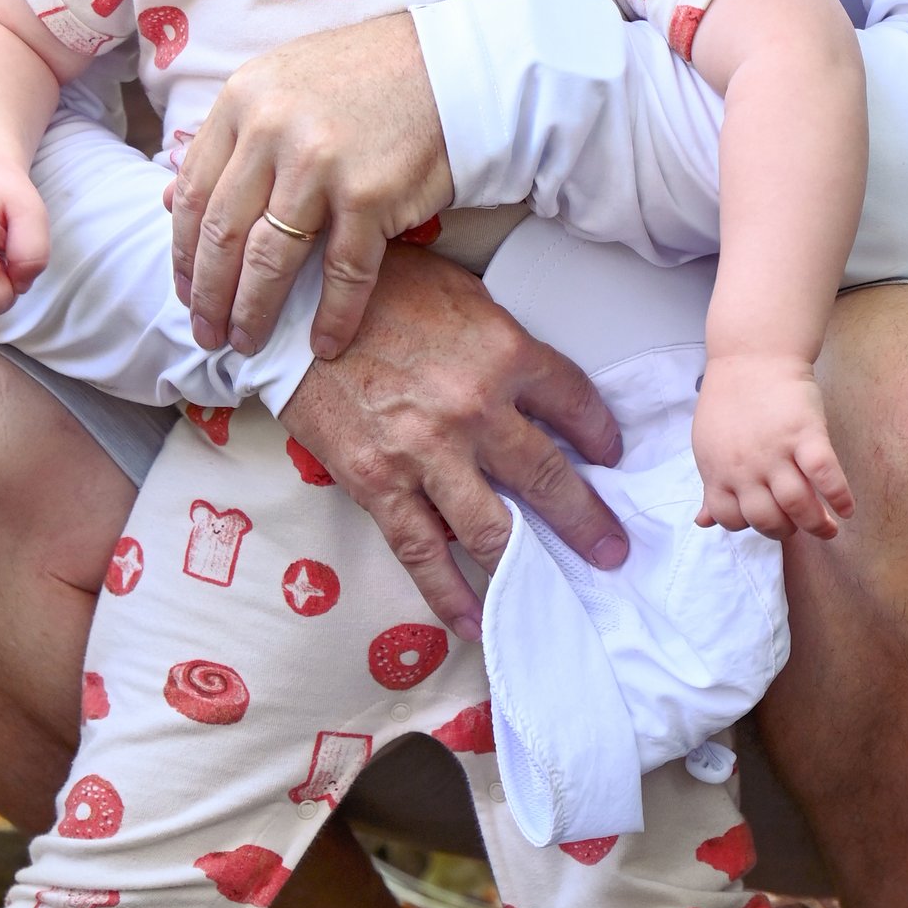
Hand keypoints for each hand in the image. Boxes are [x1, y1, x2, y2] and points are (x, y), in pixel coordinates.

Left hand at [173, 10, 453, 362]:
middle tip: (207, 334)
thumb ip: (228, 140)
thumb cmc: (365, 78)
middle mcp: (272, 130)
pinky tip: (323, 343)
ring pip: (269, 260)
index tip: (185, 291)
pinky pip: (342, 272)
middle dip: (210, 295)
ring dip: (254, 312)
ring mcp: (320, 163)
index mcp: (242, 100)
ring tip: (248, 343)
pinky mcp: (370, 194)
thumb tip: (168, 198)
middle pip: (223, 233)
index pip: (194, 193)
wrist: (453, 67)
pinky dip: (332, 316)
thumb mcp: (280, 86)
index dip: (184, 252)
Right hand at [280, 246, 624, 636]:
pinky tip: (477, 620)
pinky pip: (423, 553)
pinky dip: (452, 594)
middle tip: (613, 550)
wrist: (294, 301)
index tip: (611, 456)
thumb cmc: (378, 287)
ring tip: (560, 591)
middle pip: (549, 477)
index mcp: (504, 352)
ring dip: (533, 567)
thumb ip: (499, 340)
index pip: (574, 402)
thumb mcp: (461, 293)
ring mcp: (426, 452)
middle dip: (588, 521)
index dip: (600, 434)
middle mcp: (475, 408)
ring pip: (494, 529)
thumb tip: (529, 381)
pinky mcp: (378, 483)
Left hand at [693, 351, 855, 543]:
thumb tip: (704, 522)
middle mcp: (745, 467)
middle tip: (800, 527)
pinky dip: (839, 497)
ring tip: (828, 528)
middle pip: (767, 519)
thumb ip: (712, 486)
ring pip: (797, 505)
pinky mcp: (806, 433)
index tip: (768, 521)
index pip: (730, 519)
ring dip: (817, 525)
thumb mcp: (709, 445)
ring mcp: (776, 451)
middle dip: (785, 532)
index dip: (751, 527)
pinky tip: (847, 508)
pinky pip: (825, 475)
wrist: (752, 354)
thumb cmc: (731, 401)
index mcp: (718, 471)